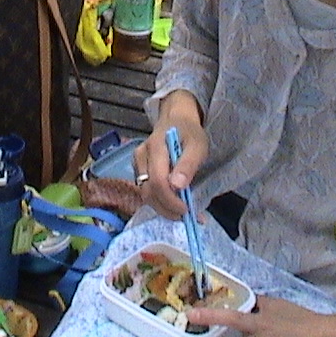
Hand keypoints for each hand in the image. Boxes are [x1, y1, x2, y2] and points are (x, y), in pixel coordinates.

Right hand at [133, 91, 206, 219]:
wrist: (177, 120)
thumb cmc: (189, 133)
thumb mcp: (197, 145)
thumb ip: (188, 164)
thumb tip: (177, 186)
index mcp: (156, 147)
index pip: (157, 181)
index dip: (170, 200)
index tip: (186, 210)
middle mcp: (141, 156)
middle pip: (148, 191)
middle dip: (166, 208)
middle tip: (186, 216)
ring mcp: (137, 163)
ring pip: (145, 194)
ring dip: (163, 207)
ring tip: (181, 211)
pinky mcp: (139, 169)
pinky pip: (146, 190)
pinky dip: (160, 201)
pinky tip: (173, 203)